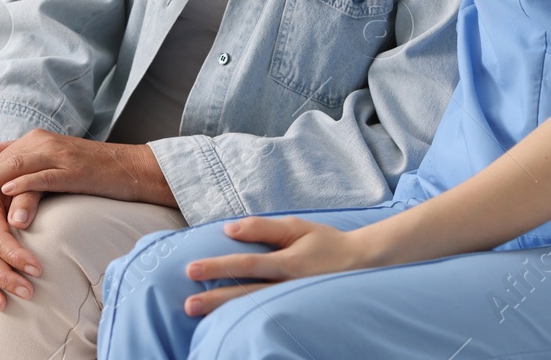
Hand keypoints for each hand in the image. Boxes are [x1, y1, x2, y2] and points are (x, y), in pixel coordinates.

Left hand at [0, 130, 175, 211]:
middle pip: (3, 161)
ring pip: (17, 166)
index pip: (0, 158)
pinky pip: (43, 176)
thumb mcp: (54, 156)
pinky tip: (7, 191)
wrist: (131, 168)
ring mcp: (59, 155)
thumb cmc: (93, 169)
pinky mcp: (73, 170)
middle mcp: (45, 142)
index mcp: (39, 139)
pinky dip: (23, 183)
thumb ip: (23, 153)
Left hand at [180, 216, 371, 316]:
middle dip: (216, 301)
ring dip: (226, 314)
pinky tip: (227, 323)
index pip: (247, 265)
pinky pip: (267, 317)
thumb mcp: (297, 227)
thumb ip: (262, 228)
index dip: (219, 267)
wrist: (362, 265)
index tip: (192, 269)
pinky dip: (246, 320)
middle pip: (246, 295)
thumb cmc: (326, 243)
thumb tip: (229, 229)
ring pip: (255, 311)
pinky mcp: (297, 313)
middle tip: (187, 304)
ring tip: (200, 317)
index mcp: (290, 263)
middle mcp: (290, 287)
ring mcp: (294, 303)